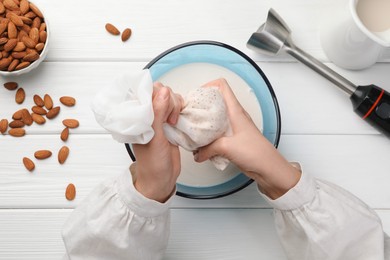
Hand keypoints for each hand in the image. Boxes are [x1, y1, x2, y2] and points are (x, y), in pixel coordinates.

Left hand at [131, 82, 183, 202]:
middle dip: (169, 101)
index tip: (162, 107)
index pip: (145, 91)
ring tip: (173, 123)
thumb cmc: (152, 163)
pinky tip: (178, 121)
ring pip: (170, 98)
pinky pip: (177, 108)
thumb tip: (163, 91)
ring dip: (175, 106)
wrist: (161, 179)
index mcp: (135, 115)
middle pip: (160, 91)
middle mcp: (147, 114)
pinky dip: (180, 111)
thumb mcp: (154, 137)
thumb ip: (158, 113)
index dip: (156, 94)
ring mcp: (159, 118)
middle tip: (168, 119)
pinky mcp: (169, 123)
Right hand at [194, 79, 300, 198]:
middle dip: (201, 107)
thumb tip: (197, 153)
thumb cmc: (256, 152)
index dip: (208, 87)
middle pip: (215, 102)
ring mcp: (234, 127)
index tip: (196, 97)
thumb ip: (207, 149)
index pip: (222, 86)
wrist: (268, 168)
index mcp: (235, 110)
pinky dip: (209, 138)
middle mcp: (234, 116)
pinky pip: (217, 134)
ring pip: (215, 119)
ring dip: (204, 125)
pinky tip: (203, 146)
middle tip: (191, 115)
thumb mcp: (226, 147)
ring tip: (194, 131)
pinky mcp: (233, 140)